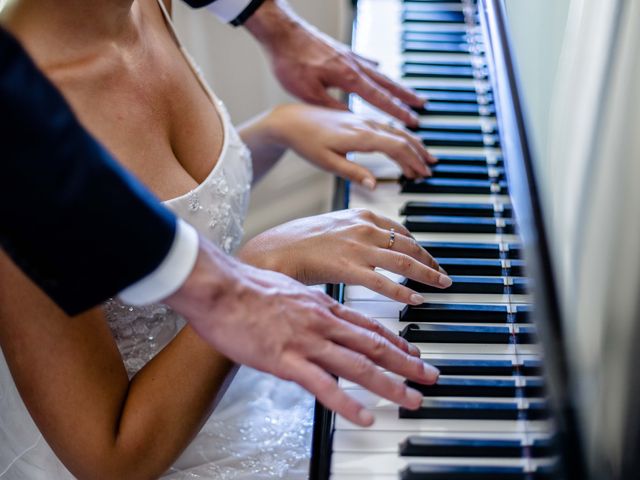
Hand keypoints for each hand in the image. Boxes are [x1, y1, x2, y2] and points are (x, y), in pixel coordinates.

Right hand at [165, 237, 438, 426]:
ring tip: (412, 399)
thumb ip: (306, 306)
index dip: (394, 341)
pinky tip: (365, 416)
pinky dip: (348, 403)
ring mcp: (307, 343)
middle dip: (406, 363)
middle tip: (430, 376)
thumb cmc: (247, 287)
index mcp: (322, 306)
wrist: (221, 287)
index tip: (412, 351)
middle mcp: (323, 324)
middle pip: (373, 346)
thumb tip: (316, 314)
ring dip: (389, 385)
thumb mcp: (287, 290)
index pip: (367, 325)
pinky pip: (323, 386)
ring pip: (358, 366)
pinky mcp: (287, 361)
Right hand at [238, 209, 452, 304]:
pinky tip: (417, 300)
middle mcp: (363, 228)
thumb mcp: (328, 228)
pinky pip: (384, 282)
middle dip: (430, 261)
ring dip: (428, 274)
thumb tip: (363, 246)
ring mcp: (358, 248)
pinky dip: (404, 291)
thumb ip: (350, 234)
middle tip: (443, 274)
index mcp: (359, 216)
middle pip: (409, 245)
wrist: (270, 251)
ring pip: (404, 262)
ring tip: (442, 285)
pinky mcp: (348, 268)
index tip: (427, 257)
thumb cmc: (292, 242)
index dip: (418, 246)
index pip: (400, 230)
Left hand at [244, 0, 425, 125]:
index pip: (379, 100)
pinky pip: (364, 61)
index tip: (413, 120)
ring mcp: (348, 56)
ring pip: (378, 72)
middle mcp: (354, 65)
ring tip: (406, 92)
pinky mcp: (340, 50)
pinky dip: (375, 68)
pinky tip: (377, 68)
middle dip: (405, 96)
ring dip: (394, 84)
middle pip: (387, 83)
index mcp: (348, 78)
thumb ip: (332, 107)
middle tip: (423, 104)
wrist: (279, 31)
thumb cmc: (290, 61)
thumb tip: (352, 120)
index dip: (397, 112)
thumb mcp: (308, 93)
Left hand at [266, 104, 435, 186]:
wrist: (290, 120)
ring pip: (396, 130)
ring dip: (413, 144)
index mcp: (360, 135)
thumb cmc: (305, 141)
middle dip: (418, 153)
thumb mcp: (326, 162)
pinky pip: (387, 126)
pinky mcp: (358, 118)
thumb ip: (352, 172)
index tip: (422, 174)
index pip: (396, 146)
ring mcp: (363, 118)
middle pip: (401, 136)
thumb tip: (374, 185)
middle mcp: (365, 123)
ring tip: (425, 158)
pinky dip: (401, 136)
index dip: (412, 160)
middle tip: (429, 170)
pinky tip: (404, 142)